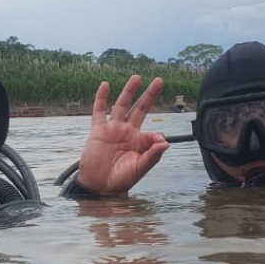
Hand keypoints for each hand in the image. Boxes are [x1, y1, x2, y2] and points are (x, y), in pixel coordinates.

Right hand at [77, 75, 169, 194]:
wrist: (98, 186)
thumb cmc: (120, 180)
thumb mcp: (139, 169)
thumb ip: (152, 155)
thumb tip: (166, 141)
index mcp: (140, 142)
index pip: (152, 132)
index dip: (158, 136)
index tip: (159, 142)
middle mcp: (128, 132)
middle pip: (141, 108)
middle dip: (150, 95)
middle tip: (159, 81)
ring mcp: (113, 129)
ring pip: (122, 105)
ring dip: (129, 91)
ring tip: (136, 77)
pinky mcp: (98, 130)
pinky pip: (99, 111)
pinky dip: (101, 98)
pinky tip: (105, 85)